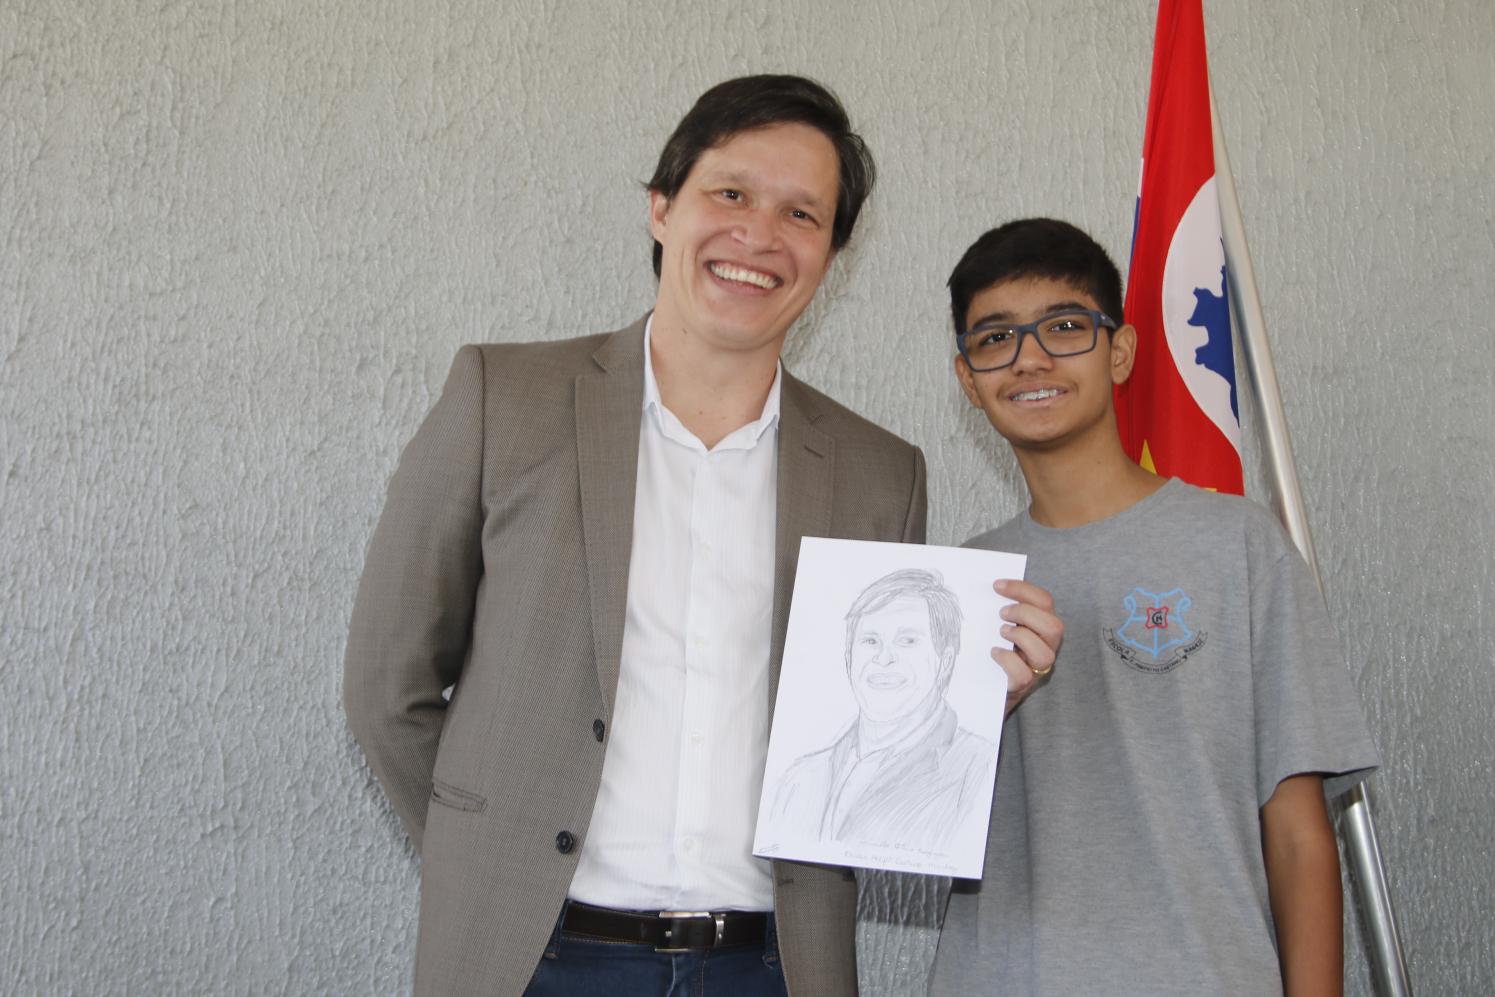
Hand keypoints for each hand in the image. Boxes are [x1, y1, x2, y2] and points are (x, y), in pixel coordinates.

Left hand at [992, 578, 1062, 715]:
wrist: (984, 685)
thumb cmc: (994, 648)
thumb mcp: (1001, 624)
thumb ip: (1002, 609)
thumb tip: (990, 586)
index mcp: (1041, 626)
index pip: (1045, 602)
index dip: (1023, 589)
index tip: (997, 585)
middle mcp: (1045, 647)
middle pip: (1055, 627)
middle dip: (1026, 613)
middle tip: (1001, 613)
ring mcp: (1036, 669)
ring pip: (1045, 654)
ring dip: (1021, 637)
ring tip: (1001, 633)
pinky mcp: (1022, 686)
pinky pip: (1024, 675)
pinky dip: (1007, 660)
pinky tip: (994, 652)